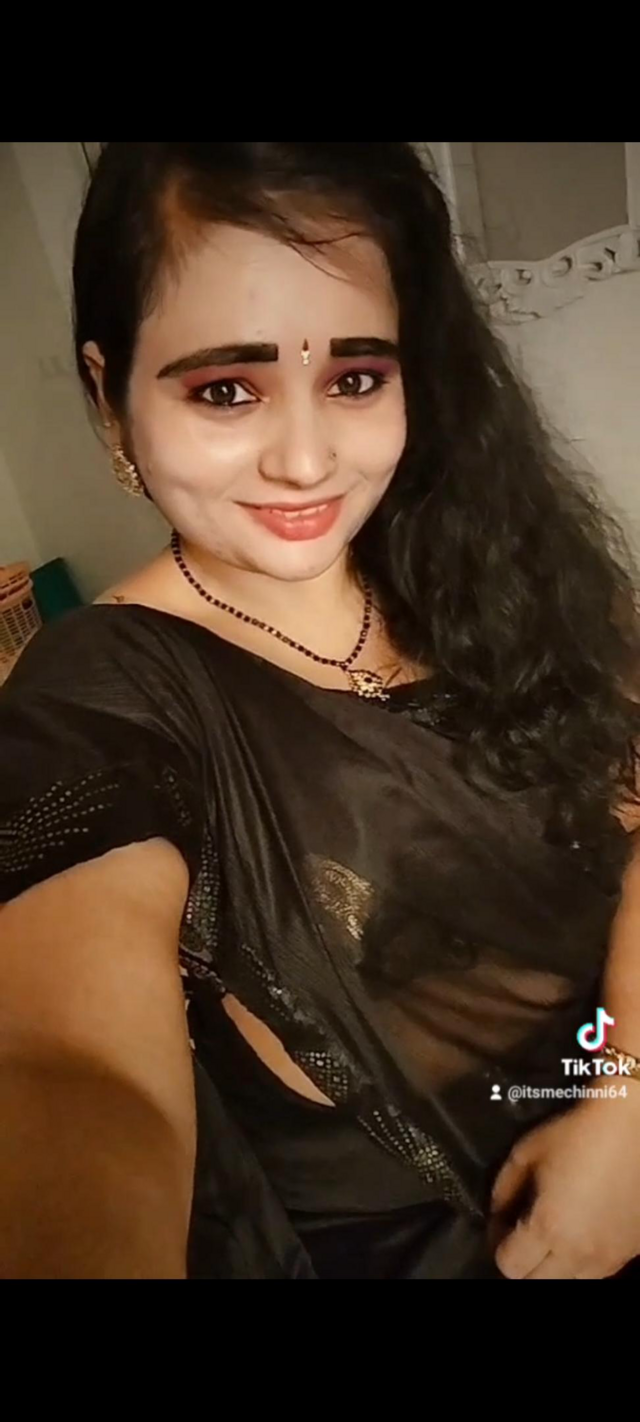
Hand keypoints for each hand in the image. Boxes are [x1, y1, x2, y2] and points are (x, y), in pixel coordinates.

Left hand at [489, 1086, 639, 1277]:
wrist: (634, 1127)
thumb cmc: (578, 1133)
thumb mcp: (526, 1152)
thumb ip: (504, 1189)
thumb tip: (497, 1213)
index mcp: (549, 1228)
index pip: (509, 1266)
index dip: (497, 1245)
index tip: (501, 1223)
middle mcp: (580, 1252)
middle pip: (536, 1283)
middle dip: (523, 1261)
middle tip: (523, 1232)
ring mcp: (610, 1257)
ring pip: (571, 1282)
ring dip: (555, 1265)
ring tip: (556, 1233)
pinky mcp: (631, 1252)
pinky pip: (599, 1272)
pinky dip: (584, 1260)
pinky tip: (584, 1230)